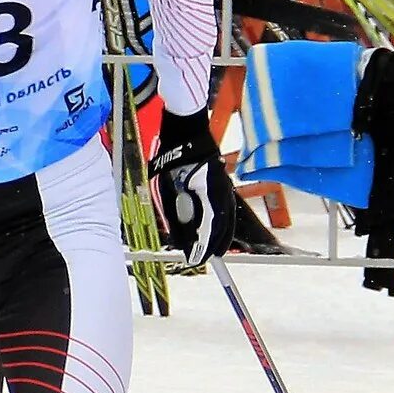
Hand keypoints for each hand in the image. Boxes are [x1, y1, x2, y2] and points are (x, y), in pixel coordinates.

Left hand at [150, 105, 235, 266]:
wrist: (186, 133)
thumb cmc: (170, 160)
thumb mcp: (166, 190)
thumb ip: (174, 215)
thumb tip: (180, 240)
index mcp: (204, 195)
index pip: (206, 229)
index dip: (201, 247)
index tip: (194, 260)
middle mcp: (219, 194)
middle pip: (221, 228)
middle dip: (212, 246)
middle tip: (203, 259)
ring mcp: (224, 189)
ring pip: (227, 220)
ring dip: (220, 237)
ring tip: (214, 251)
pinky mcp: (224, 185)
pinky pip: (227, 210)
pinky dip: (224, 224)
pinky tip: (218, 231)